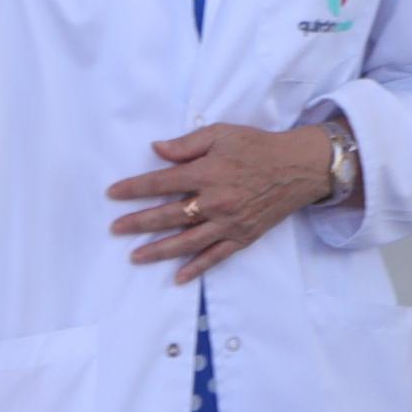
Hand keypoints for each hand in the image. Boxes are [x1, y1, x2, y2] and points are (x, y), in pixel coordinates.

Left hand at [107, 123, 334, 284]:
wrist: (298, 167)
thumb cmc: (257, 146)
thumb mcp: (221, 134)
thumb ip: (186, 144)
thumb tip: (156, 150)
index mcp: (207, 172)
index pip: (161, 183)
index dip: (134, 189)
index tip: (113, 194)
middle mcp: (215, 201)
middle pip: (168, 216)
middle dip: (138, 223)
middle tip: (115, 229)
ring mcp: (229, 223)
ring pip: (187, 242)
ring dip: (158, 250)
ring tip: (135, 257)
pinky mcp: (242, 237)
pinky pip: (215, 257)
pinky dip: (196, 268)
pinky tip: (178, 277)